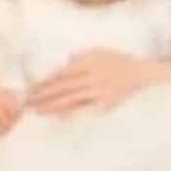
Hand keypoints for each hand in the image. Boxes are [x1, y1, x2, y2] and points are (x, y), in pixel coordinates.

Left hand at [27, 49, 163, 115]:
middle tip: (28, 102)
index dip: (46, 82)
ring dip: (53, 106)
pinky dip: (72, 114)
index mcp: (89, 63)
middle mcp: (93, 77)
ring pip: (71, 100)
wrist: (142, 73)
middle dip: (44, 95)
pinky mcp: (105, 104)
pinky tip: (59, 118)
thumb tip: (64, 63)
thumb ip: (80, 56)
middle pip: (63, 87)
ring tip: (38, 111)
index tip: (32, 88)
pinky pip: (85, 110)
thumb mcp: (99, 52)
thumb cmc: (118, 61)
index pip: (62, 74)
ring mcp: (99, 92)